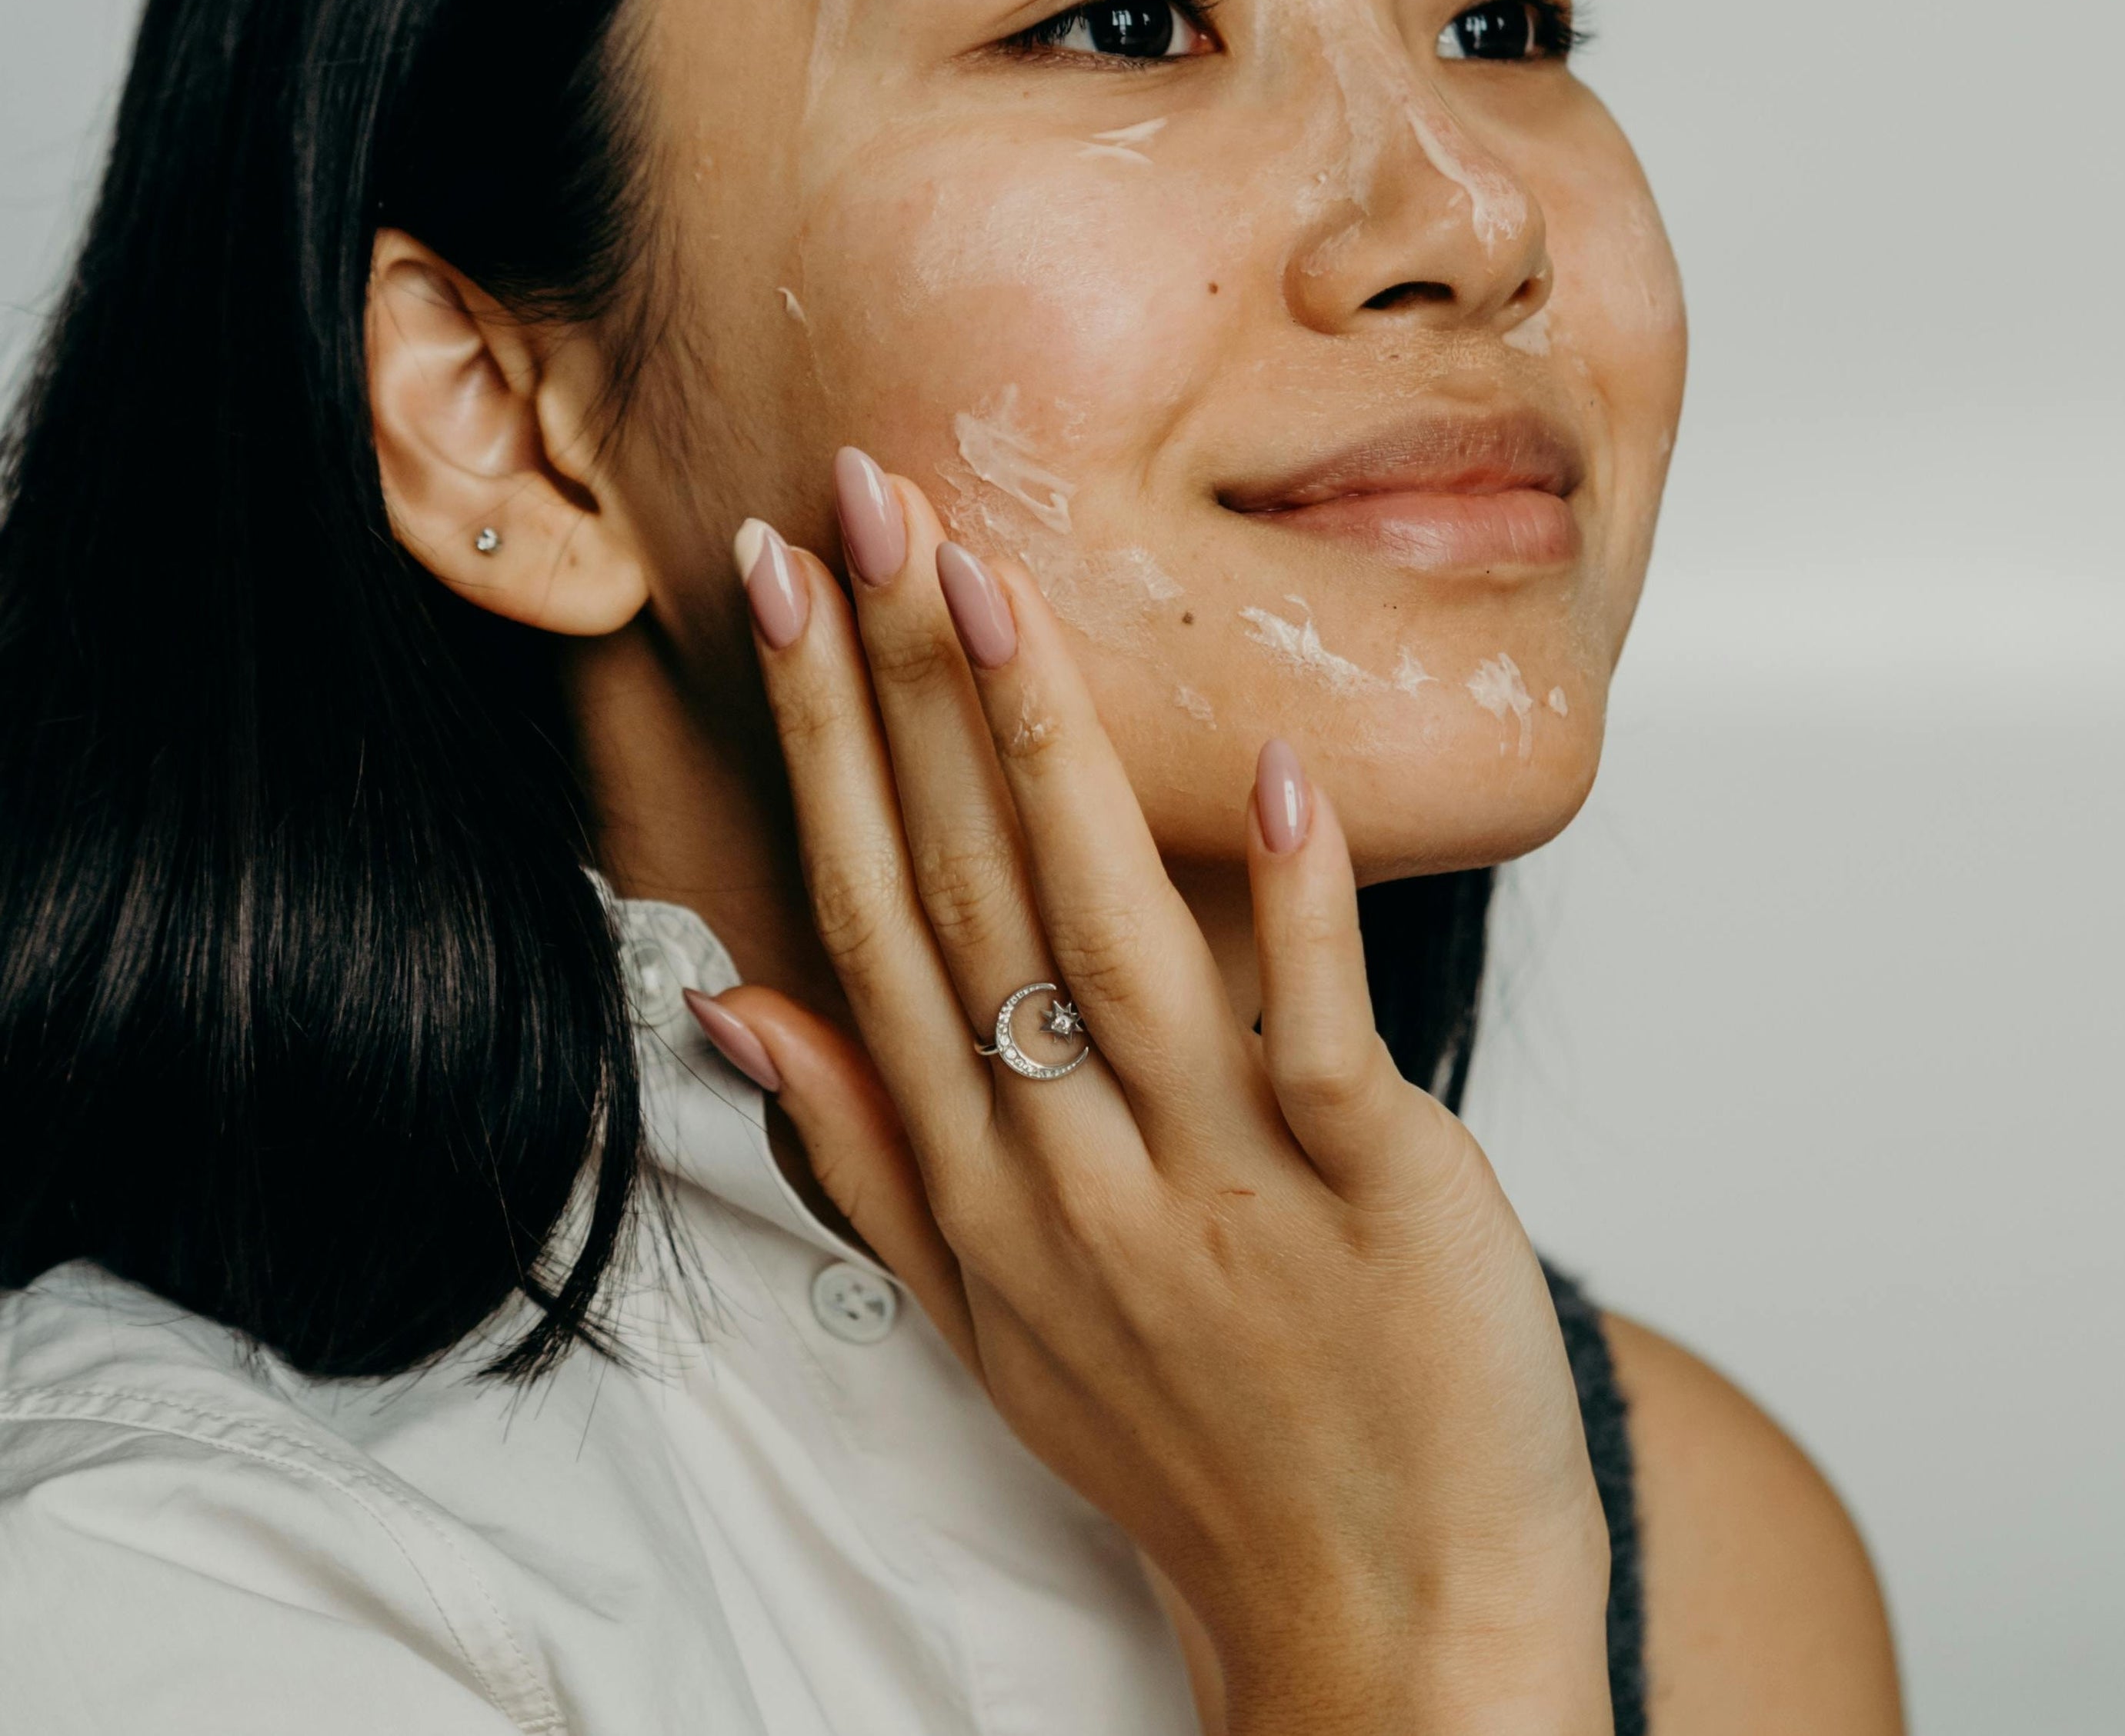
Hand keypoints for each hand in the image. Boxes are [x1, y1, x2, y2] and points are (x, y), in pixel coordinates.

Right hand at [694, 449, 1612, 1735]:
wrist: (1384, 1628)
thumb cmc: (1188, 1445)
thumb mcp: (986, 1314)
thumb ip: (864, 1149)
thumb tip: (739, 1002)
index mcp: (979, 1184)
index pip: (871, 918)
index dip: (819, 742)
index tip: (779, 587)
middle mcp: (1067, 1171)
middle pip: (960, 894)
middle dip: (896, 687)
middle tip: (858, 502)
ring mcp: (1217, 1181)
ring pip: (1106, 936)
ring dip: (1040, 752)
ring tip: (990, 582)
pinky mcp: (1370, 1192)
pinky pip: (1312, 1030)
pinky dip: (1292, 904)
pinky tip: (1269, 766)